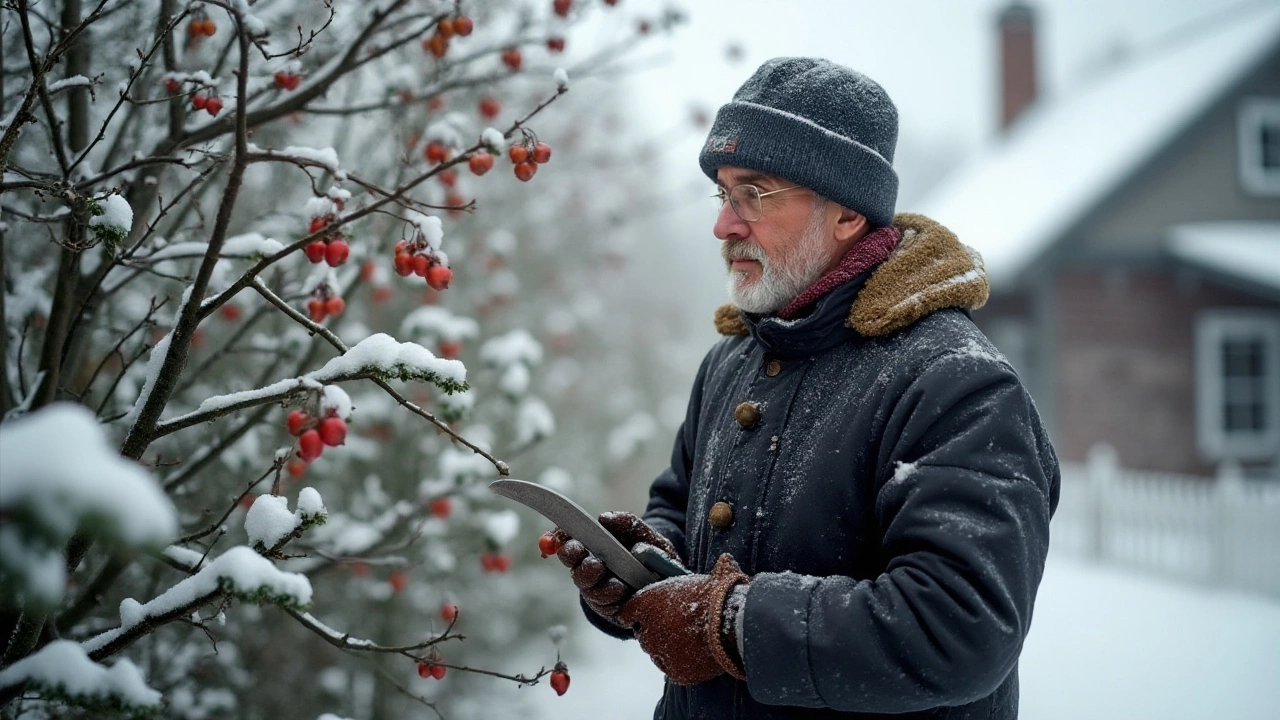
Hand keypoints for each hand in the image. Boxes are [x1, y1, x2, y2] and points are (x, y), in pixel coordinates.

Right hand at [553, 512, 681, 622]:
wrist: (670, 580)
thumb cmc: (652, 552)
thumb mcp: (643, 534)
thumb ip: (626, 522)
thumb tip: (604, 517)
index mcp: (594, 547)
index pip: (568, 541)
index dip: (559, 539)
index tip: (565, 537)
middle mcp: (591, 568)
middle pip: (572, 564)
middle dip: (575, 560)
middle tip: (587, 556)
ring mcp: (598, 590)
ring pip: (588, 588)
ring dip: (597, 582)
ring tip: (615, 580)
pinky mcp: (609, 608)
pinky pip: (604, 605)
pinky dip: (612, 596)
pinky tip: (622, 590)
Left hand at [617, 553, 748, 684]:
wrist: (731, 625)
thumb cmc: (720, 596)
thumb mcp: (710, 575)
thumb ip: (704, 573)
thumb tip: (725, 559)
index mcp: (646, 602)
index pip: (627, 613)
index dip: (639, 614)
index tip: (650, 615)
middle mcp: (647, 628)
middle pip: (643, 634)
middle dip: (656, 631)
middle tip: (677, 627)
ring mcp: (659, 651)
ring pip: (656, 652)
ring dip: (668, 648)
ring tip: (690, 641)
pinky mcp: (674, 671)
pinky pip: (672, 668)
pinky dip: (682, 664)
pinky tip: (696, 654)